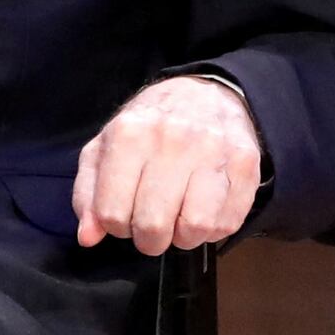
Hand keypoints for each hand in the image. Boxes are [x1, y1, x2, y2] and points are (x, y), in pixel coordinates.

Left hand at [74, 74, 263, 255]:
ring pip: (195, 228)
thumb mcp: (104, 150)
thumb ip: (88, 195)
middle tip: (153, 225)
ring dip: (184, 236)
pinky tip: (204, 211)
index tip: (125, 215)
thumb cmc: (149, 128)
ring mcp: (213, 150)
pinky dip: (214, 229)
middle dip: (149, 239)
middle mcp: (172, 139)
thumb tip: (89, 237)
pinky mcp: (246, 164)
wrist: (204, 95)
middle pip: (153, 225)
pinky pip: (227, 223)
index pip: (113, 213)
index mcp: (130, 134)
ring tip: (180, 219)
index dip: (116, 226)